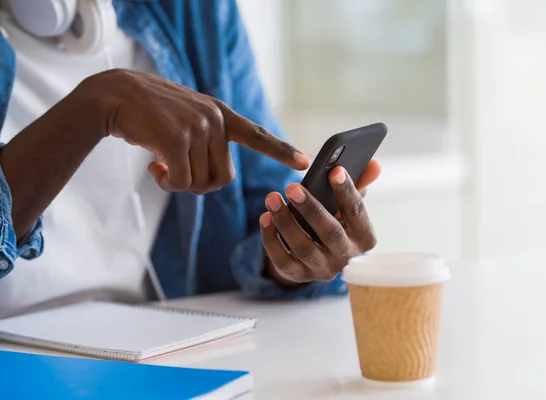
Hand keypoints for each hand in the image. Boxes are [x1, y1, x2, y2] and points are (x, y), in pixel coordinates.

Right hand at [82, 69, 309, 193]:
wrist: (115, 95)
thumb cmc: (150, 113)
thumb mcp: (187, 118)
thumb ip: (207, 140)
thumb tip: (213, 178)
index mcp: (221, 114)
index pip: (257, 135)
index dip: (280, 150)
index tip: (304, 161)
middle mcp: (215, 120)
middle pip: (222, 177)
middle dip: (200, 184)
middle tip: (176, 174)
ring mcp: (197, 128)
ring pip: (200, 183)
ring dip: (178, 183)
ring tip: (160, 164)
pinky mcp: (177, 140)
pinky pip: (181, 182)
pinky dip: (166, 183)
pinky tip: (152, 165)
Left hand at [260, 160, 381, 284]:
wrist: (320, 254)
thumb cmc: (337, 221)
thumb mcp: (348, 205)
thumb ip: (360, 183)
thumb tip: (374, 164)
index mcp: (364, 237)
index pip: (357, 213)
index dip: (346, 192)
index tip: (335, 170)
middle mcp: (346, 256)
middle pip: (330, 234)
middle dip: (311, 209)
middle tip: (292, 187)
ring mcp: (322, 269)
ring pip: (303, 248)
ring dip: (286, 221)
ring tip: (272, 198)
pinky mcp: (299, 276)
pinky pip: (282, 260)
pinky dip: (271, 239)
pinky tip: (264, 217)